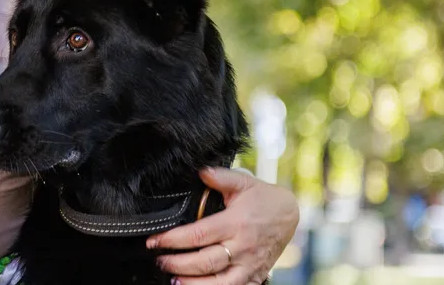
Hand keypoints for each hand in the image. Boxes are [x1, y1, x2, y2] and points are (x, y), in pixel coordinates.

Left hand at [147, 168, 298, 284]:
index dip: (172, 240)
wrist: (289, 215)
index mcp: (235, 223)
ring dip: (193, 283)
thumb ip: (221, 177)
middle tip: (159, 260)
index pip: (197, 235)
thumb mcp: (243, 182)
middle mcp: (242, 247)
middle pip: (204, 262)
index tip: (154, 241)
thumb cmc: (263, 199)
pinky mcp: (254, 276)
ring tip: (173, 279)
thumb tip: (200, 171)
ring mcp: (249, 265)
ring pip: (218, 283)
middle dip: (176, 264)